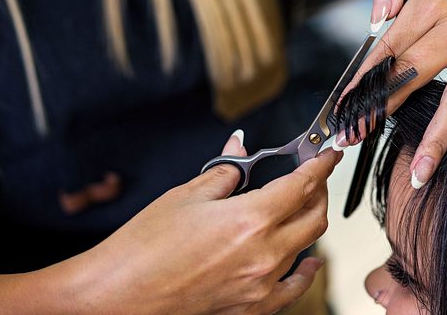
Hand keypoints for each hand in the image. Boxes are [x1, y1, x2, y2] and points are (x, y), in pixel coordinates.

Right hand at [36, 131, 341, 314]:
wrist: (118, 296)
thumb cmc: (143, 249)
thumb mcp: (186, 195)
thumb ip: (226, 171)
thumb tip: (241, 148)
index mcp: (250, 220)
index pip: (303, 186)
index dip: (321, 166)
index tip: (328, 155)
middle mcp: (264, 254)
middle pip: (314, 216)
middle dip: (318, 191)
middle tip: (311, 177)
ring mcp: (260, 284)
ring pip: (307, 248)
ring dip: (309, 223)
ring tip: (301, 208)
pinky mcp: (251, 307)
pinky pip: (293, 288)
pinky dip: (305, 271)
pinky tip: (309, 261)